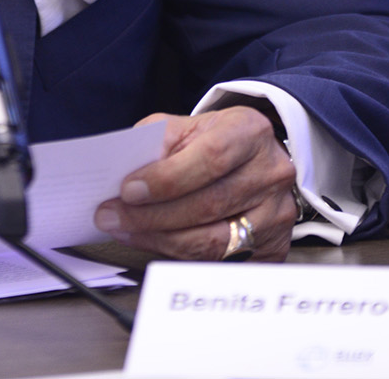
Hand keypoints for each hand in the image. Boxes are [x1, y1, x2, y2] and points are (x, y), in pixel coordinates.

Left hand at [92, 106, 298, 260]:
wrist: (253, 159)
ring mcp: (277, 213)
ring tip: (125, 231)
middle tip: (112, 216)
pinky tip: (153, 243)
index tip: (128, 190)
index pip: (210, 159)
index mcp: (250, 132)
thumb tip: (123, 173)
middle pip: (209, 204)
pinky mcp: (272, 246)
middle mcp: (271, 173)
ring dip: (160, 239)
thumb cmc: (213, 142)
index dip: (167, 179)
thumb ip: (157, 142)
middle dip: (152, 216)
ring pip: (212, 240)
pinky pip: (219, 262)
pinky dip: (179, 256)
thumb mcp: (187, 127)